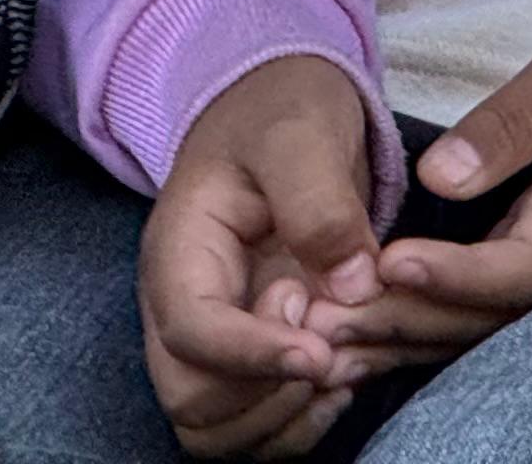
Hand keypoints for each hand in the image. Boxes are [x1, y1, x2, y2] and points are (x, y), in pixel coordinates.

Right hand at [140, 56, 383, 457]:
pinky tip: (346, 380)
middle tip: (333, 343)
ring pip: (216, 427)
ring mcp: (215, 333)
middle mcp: (184, 306)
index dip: (251, 357)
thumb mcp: (301, 132)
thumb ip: (321, 201)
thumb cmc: (282, 109)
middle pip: (193, 398)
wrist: (280, 103)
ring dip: (281, 418)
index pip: (191, 334)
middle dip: (266, 391)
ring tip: (344, 365)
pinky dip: (295, 423)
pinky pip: (252, 422)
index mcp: (180, 251)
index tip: (318, 353)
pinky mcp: (250, 348)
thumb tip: (351, 283)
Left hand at [320, 8, 531, 364]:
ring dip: (402, 336)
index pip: (519, 268)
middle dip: (404, 320)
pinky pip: (481, 313)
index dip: (451, 276)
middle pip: (488, 317)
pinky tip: (363, 333)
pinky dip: (421, 326)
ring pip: (480, 328)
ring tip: (319, 336)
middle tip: (320, 316)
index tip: (385, 261)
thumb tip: (438, 175)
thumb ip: (513, 124)